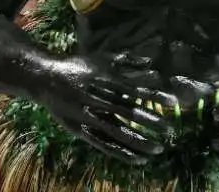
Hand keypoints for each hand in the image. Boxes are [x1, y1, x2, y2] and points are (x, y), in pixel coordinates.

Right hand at [44, 52, 177, 166]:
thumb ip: (126, 62)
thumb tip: (150, 63)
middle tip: (170, 130)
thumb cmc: (77, 66)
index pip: (134, 90)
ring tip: (158, 149)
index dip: (153, 96)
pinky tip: (138, 160)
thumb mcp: (101, 59)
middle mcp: (98, 99)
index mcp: (104, 79)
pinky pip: (104, 145)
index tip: (172, 102)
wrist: (46, 80)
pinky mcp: (82, 132)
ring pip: (119, 132)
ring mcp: (89, 117)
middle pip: (129, 113)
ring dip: (139, 142)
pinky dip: (122, 153)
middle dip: (151, 122)